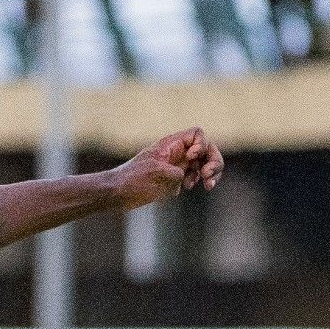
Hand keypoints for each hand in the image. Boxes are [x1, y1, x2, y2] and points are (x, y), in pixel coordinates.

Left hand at [108, 127, 223, 209]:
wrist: (116, 193)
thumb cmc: (131, 180)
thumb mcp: (155, 172)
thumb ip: (175, 171)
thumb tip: (185, 176)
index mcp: (171, 145)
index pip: (197, 134)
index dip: (201, 145)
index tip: (190, 159)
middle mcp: (177, 153)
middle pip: (207, 149)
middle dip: (213, 161)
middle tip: (207, 176)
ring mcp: (177, 166)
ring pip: (204, 163)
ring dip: (210, 173)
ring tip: (208, 185)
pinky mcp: (175, 180)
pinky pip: (195, 176)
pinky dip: (199, 181)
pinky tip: (187, 188)